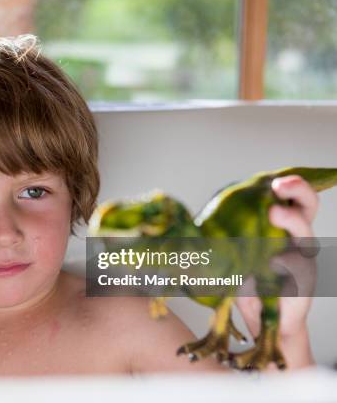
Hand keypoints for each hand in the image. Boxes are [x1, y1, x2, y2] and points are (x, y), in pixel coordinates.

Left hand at [237, 175, 318, 338]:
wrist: (263, 321)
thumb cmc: (245, 283)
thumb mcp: (231, 255)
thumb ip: (223, 236)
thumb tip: (191, 221)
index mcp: (279, 225)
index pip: (287, 196)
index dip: (283, 182)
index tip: (269, 176)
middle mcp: (295, 237)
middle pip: (307, 204)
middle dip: (297, 189)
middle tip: (279, 184)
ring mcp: (302, 257)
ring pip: (306, 231)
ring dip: (291, 219)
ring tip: (275, 213)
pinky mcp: (305, 280)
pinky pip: (298, 265)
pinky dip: (287, 261)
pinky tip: (276, 261)